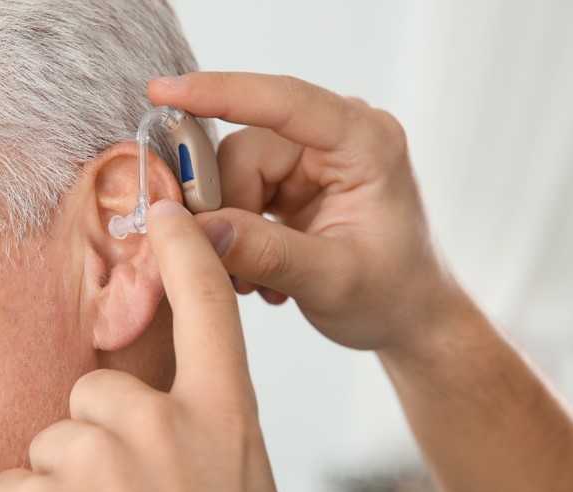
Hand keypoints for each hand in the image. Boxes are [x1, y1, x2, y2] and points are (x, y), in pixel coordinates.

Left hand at [0, 200, 300, 491]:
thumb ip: (218, 452)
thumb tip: (192, 436)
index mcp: (226, 422)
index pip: (207, 307)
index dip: (183, 252)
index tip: (163, 212)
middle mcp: (161, 424)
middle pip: (98, 388)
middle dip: (101, 438)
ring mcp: (95, 456)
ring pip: (55, 441)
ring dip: (67, 488)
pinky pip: (16, 487)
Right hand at [149, 72, 465, 355]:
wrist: (407, 318)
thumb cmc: (392, 295)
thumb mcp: (332, 281)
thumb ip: (268, 254)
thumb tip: (201, 231)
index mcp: (364, 142)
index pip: (284, 101)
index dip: (221, 93)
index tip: (165, 92)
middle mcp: (335, 137)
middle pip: (243, 149)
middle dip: (223, 208)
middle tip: (229, 265)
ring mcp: (310, 159)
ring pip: (230, 174)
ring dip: (228, 229)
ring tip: (254, 279)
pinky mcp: (291, 181)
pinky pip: (235, 192)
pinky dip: (235, 234)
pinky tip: (258, 271)